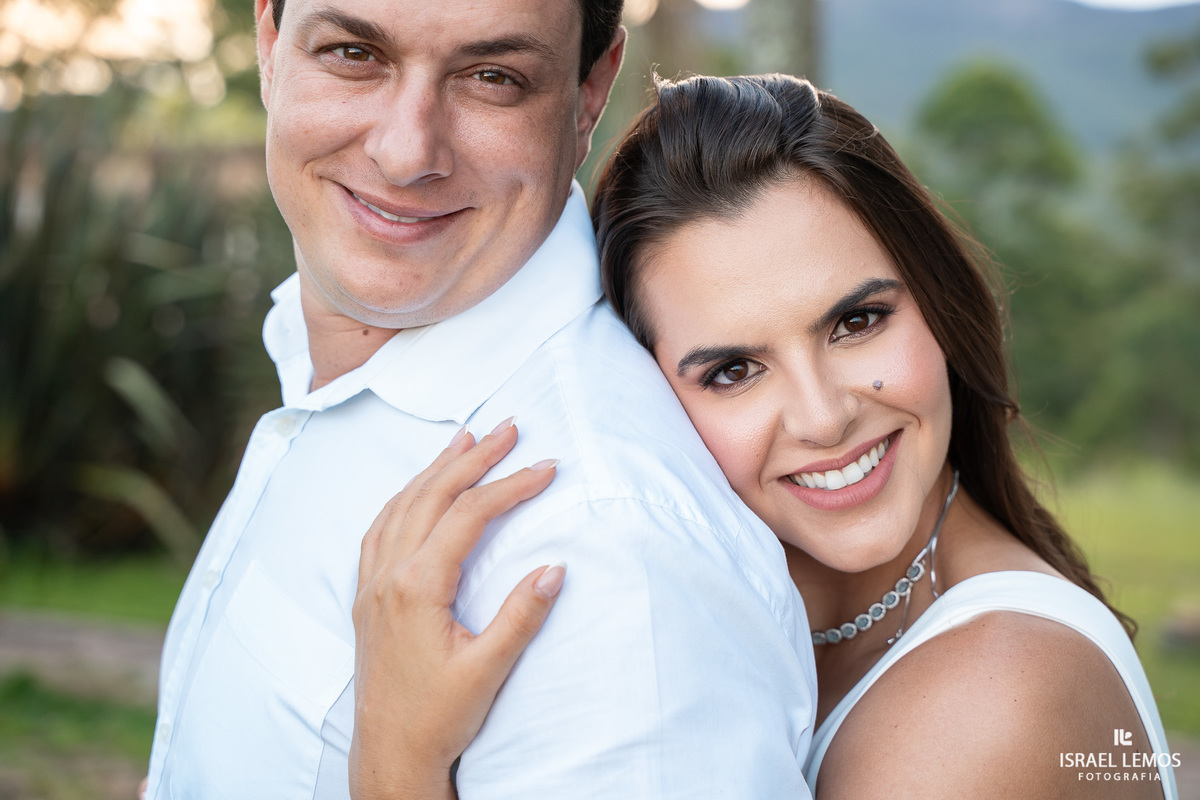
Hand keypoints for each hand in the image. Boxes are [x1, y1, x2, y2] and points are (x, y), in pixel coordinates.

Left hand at [349, 419, 563, 799]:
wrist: (389, 753)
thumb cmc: (437, 717)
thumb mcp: (488, 670)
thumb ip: (521, 616)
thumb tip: (555, 567)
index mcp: (417, 588)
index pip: (469, 516)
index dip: (510, 485)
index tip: (546, 467)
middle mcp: (389, 576)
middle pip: (432, 496)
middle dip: (474, 458)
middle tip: (509, 427)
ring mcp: (373, 585)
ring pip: (401, 506)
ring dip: (435, 469)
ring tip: (465, 440)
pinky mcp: (367, 597)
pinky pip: (380, 529)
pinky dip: (403, 498)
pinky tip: (416, 490)